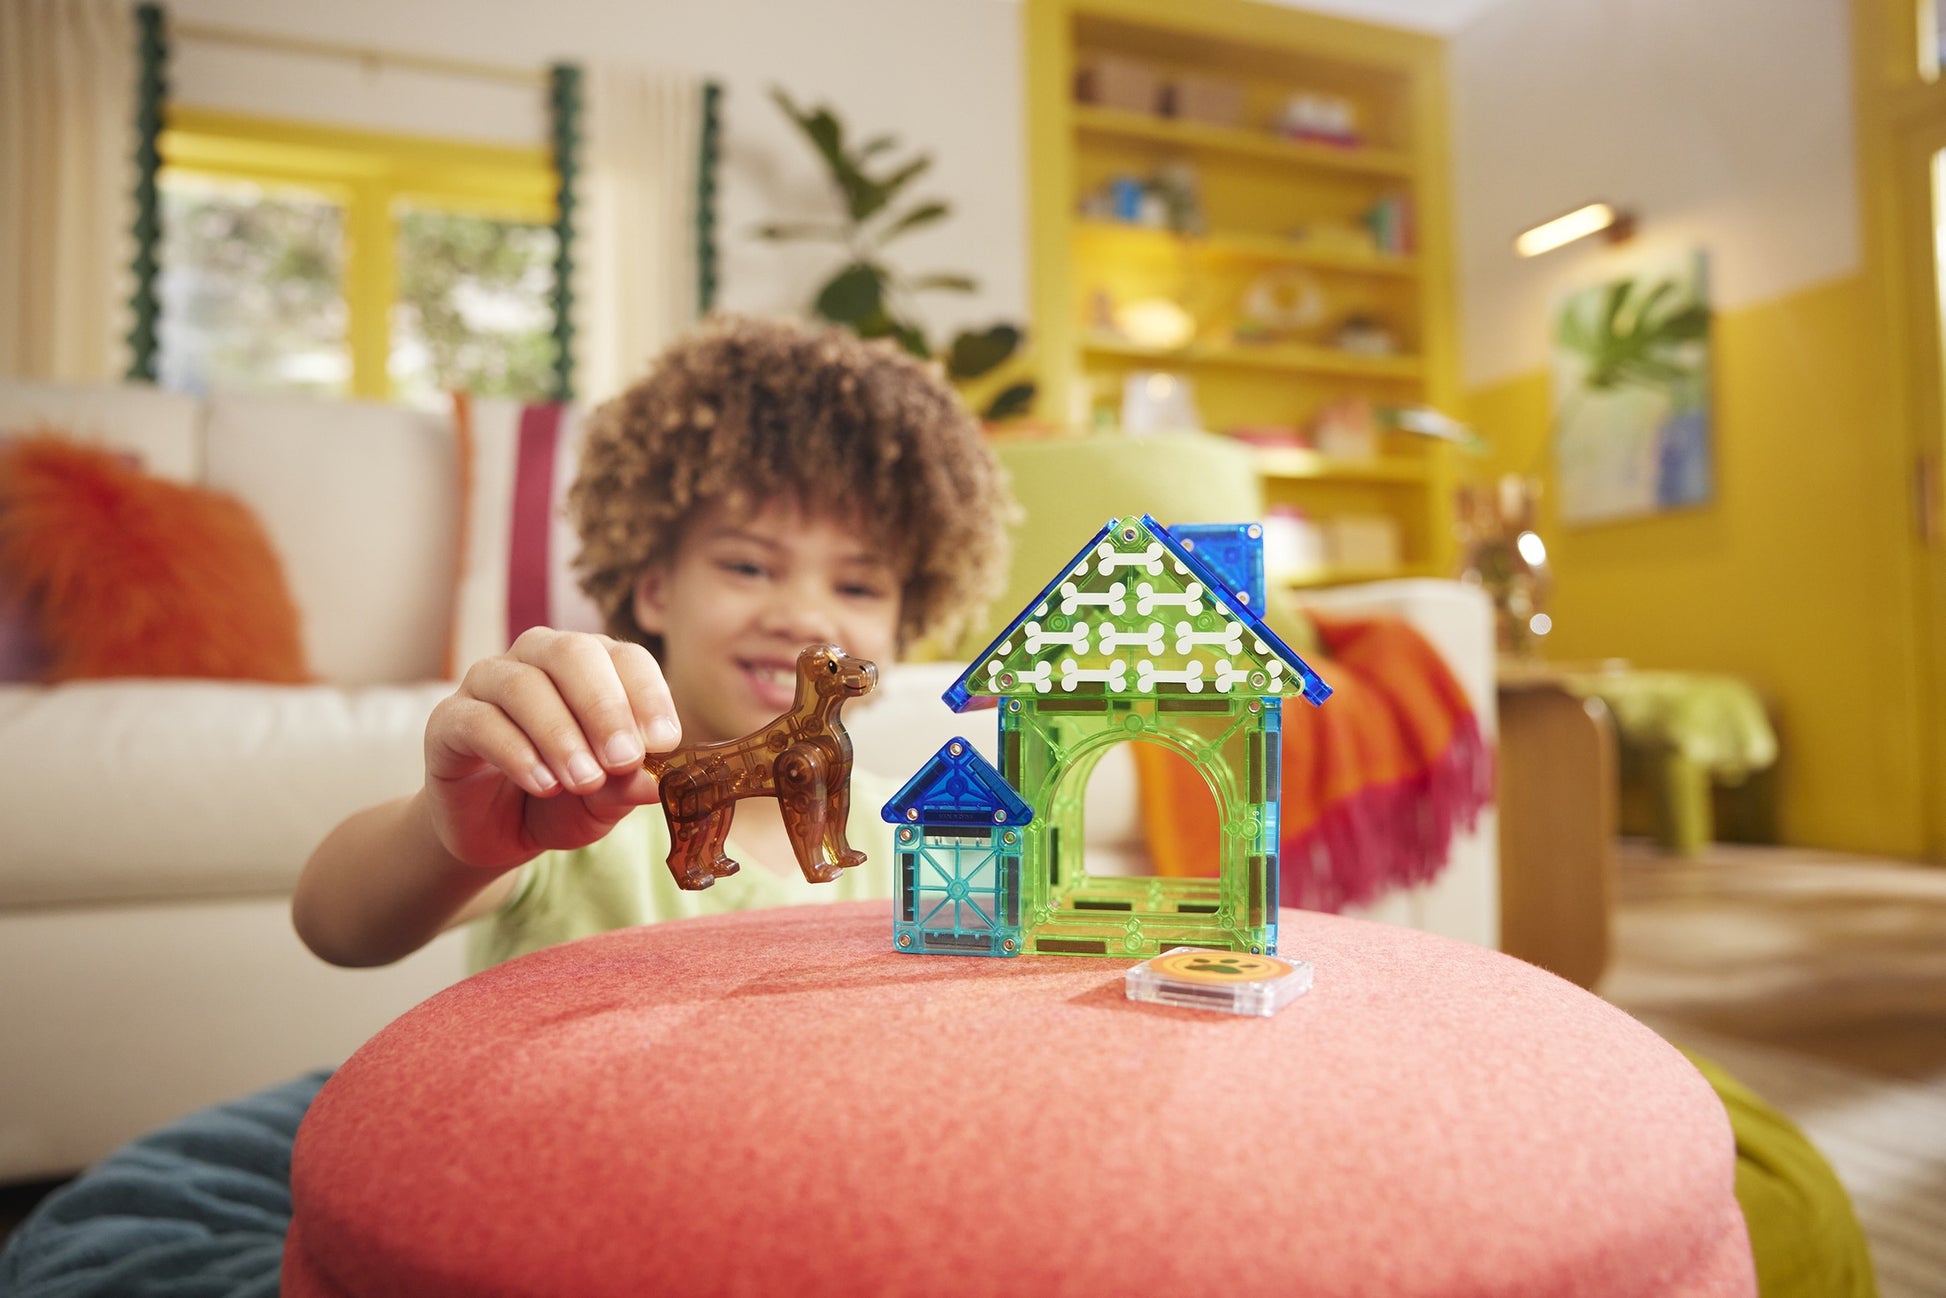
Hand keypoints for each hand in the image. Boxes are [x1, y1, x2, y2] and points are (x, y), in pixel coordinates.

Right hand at [423, 628, 681, 870]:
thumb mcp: (606, 800)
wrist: (495, 832)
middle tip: (624, 759)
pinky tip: (543, 784)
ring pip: (524, 684)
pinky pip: (481, 720)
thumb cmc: (561, 801)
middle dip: (604, 707)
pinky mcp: (449, 720)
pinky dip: (517, 753)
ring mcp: (488, 683)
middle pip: (572, 653)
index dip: (648, 695)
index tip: (664, 743)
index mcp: (592, 666)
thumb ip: (629, 785)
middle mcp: (538, 659)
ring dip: (561, 734)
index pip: (626, 658)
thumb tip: (660, 782)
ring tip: (585, 781)